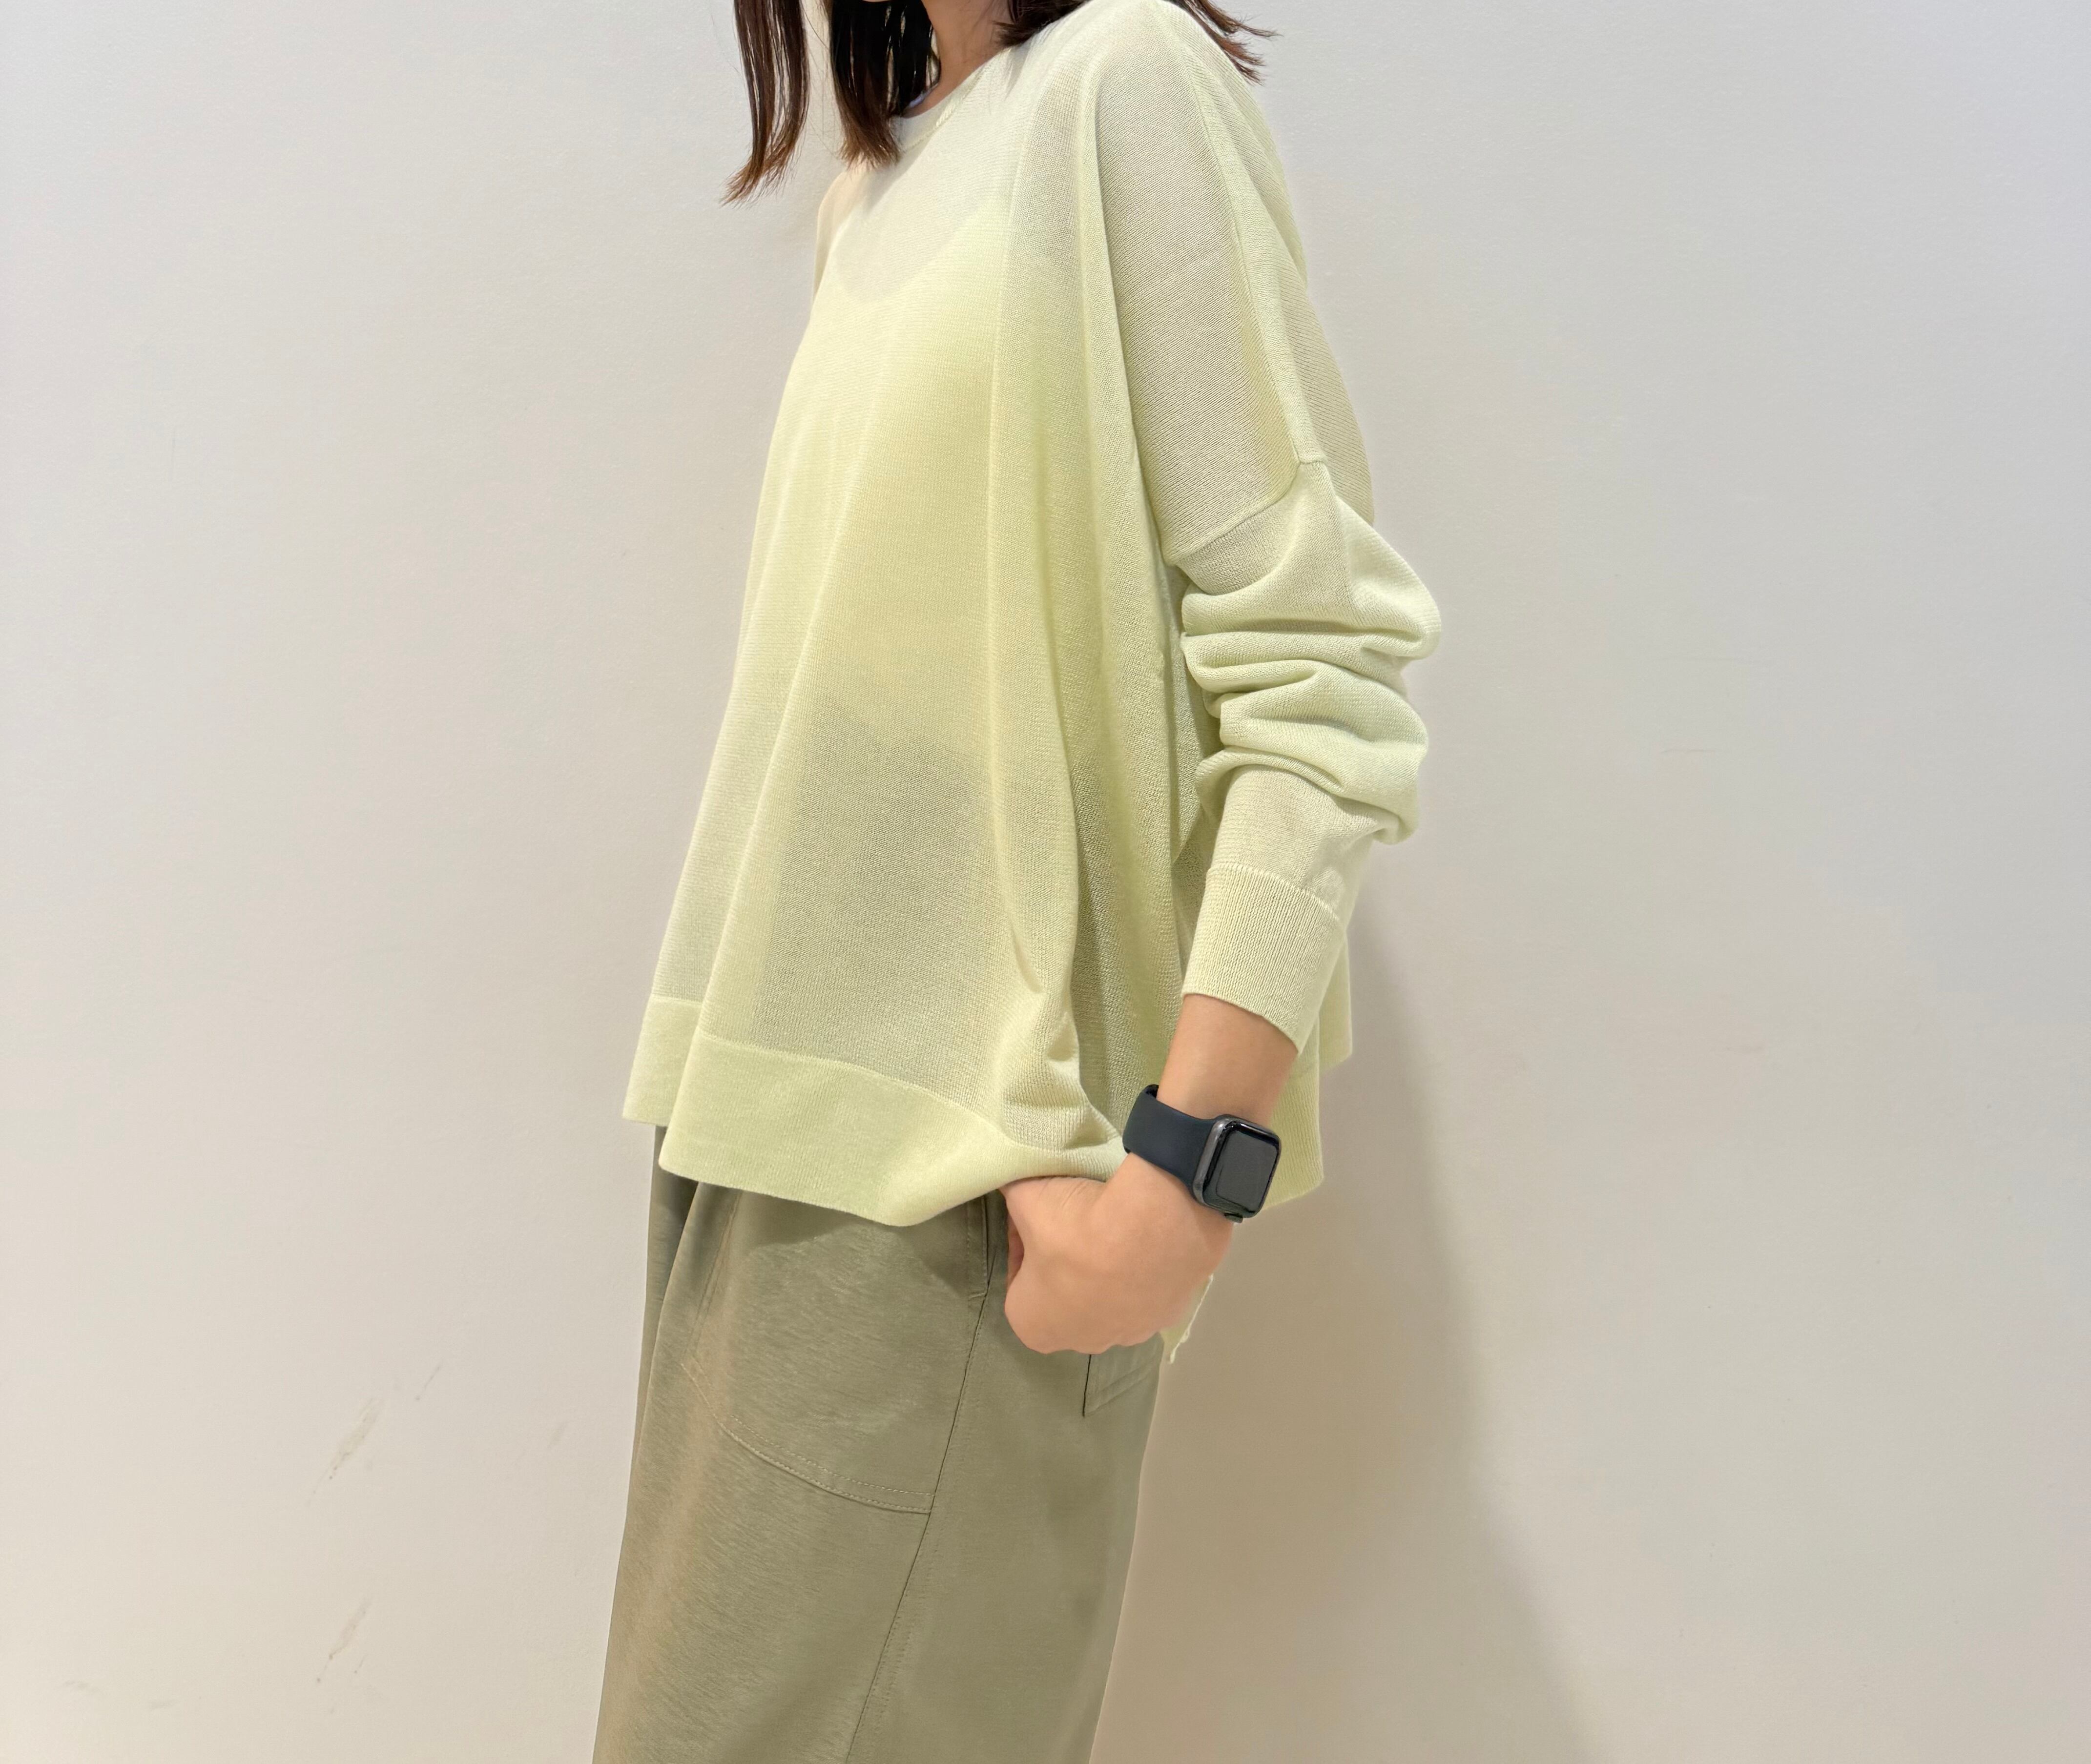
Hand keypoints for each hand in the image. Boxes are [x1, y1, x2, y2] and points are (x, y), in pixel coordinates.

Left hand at [999, 1153, 1233, 1354]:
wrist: (1155, 1229)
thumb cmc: (1076, 1226)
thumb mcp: (1026, 1197)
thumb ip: (1011, 1193)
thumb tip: (1008, 1180)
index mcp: (1034, 1326)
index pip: (1018, 1278)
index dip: (1025, 1240)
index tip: (1037, 1214)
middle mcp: (1079, 1342)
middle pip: (1064, 1292)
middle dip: (1065, 1260)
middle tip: (1074, 1220)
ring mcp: (1128, 1334)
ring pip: (1107, 1296)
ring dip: (1105, 1266)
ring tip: (1111, 1227)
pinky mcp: (1166, 1315)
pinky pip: (1146, 1289)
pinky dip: (1141, 1266)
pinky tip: (1141, 1237)